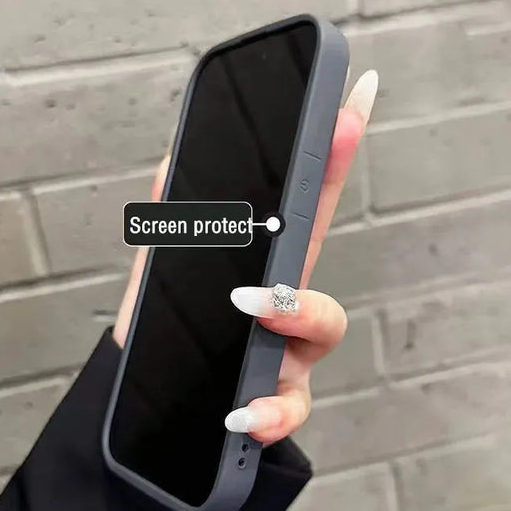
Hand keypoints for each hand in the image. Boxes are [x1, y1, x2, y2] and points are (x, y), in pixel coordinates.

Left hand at [113, 70, 378, 443]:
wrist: (156, 399)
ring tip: (251, 306)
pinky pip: (289, 411)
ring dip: (293, 311)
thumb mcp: (168, 273)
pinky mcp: (276, 403)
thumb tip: (173, 159)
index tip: (353, 98)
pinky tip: (240, 411)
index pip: (304, 205)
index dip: (332, 154)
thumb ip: (174, 222)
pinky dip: (269, 412)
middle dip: (323, 221)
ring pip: (326, 326)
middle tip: (280, 223)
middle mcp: (287, 307)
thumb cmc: (177, 330)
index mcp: (265, 268)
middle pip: (322, 254)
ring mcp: (289, 355)